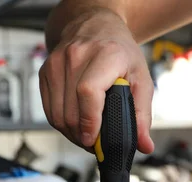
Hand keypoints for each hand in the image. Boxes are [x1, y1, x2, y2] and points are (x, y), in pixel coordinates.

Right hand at [39, 8, 154, 152]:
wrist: (94, 25)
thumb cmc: (120, 53)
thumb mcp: (141, 79)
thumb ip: (142, 114)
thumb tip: (145, 145)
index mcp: (106, 55)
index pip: (88, 92)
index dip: (89, 121)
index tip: (94, 140)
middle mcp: (77, 55)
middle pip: (70, 110)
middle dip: (82, 135)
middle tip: (96, 144)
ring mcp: (57, 63)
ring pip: (56, 114)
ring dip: (71, 133)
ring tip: (87, 136)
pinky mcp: (45, 72)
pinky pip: (49, 110)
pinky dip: (61, 124)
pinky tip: (75, 125)